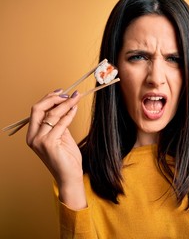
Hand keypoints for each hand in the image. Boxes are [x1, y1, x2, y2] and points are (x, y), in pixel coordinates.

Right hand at [26, 89, 85, 208]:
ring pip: (51, 115)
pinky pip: (61, 123)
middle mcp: (32, 137)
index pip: (36, 111)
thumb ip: (58, 123)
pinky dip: (69, 114)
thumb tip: (64, 105)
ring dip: (65, 104)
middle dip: (53, 98)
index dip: (48, 99)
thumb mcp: (61, 136)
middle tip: (68, 94)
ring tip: (76, 98)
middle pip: (38, 109)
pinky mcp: (49, 144)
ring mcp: (39, 141)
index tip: (62, 93)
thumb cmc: (67, 158)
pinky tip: (75, 108)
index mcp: (33, 135)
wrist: (70, 176)